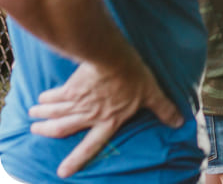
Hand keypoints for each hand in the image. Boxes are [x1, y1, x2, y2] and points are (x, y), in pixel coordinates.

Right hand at [28, 59, 183, 177]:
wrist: (113, 59)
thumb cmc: (134, 77)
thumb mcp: (151, 94)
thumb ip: (163, 109)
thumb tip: (179, 121)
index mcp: (108, 121)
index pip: (91, 145)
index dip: (77, 159)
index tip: (62, 172)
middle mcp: (89, 115)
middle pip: (63, 128)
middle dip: (47, 131)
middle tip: (36, 130)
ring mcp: (77, 102)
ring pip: (55, 113)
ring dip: (43, 116)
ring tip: (33, 116)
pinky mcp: (70, 87)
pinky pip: (54, 96)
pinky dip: (46, 99)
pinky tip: (41, 98)